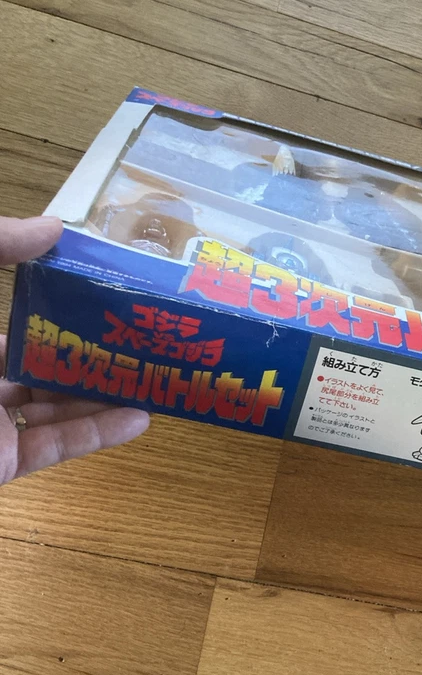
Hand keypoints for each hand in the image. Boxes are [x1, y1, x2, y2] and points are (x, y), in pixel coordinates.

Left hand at [0, 215, 148, 484]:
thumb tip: (54, 226)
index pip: (14, 320)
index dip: (59, 308)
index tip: (106, 296)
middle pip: (43, 365)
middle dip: (94, 353)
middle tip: (144, 339)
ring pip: (55, 408)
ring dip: (106, 394)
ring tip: (154, 375)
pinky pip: (53, 447)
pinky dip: (97, 435)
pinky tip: (140, 417)